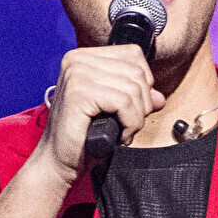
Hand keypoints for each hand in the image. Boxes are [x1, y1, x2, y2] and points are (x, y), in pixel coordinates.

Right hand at [41, 43, 163, 179]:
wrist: (57, 162)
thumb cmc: (83, 138)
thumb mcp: (114, 112)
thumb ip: (136, 98)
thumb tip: (159, 97)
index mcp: (84, 58)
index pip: (133, 55)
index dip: (143, 84)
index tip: (133, 108)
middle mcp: (77, 60)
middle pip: (136, 72)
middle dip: (143, 103)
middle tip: (129, 124)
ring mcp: (76, 74)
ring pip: (133, 88)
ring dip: (137, 117)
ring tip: (123, 131)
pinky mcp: (78, 92)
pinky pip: (124, 102)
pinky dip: (130, 122)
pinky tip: (120, 135)